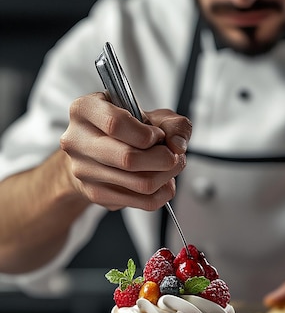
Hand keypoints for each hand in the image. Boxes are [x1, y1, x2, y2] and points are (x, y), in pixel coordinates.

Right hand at [60, 92, 191, 210]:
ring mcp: (84, 171)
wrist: (97, 153)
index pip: (115, 124)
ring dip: (166, 176)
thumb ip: (172, 124)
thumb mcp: (150, 114)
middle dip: (163, 159)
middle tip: (173, 156)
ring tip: (170, 167)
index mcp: (85, 110)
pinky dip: (161, 193)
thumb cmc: (124, 129)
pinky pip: (142, 202)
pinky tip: (161, 182)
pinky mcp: (96, 194)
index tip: (159, 136)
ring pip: (139, 184)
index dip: (147, 134)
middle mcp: (77, 141)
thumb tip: (178, 145)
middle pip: (128, 159)